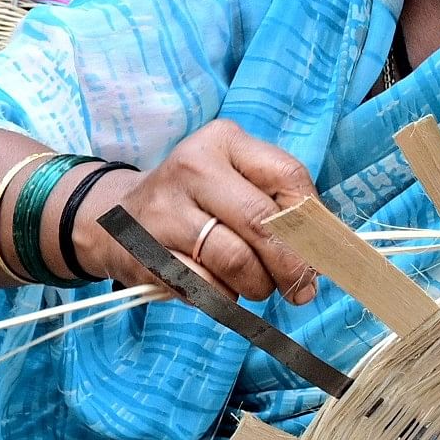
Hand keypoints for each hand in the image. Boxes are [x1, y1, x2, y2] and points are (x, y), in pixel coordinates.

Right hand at [68, 120, 324, 304]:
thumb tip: (326, 255)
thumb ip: (279, 207)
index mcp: (223, 142)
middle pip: (263, 222)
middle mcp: (192, 167)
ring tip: (256, 287)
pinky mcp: (147, 252)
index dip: (313, 222)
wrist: (113, 219)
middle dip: (291, 265)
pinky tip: (223, 291)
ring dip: (258, 286)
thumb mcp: (233, 183)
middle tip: (301, 289)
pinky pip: (205, 287)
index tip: (320, 252)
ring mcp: (165, 210)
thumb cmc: (194, 203)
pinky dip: (225, 298)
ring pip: (236, 260)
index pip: (288, 177)